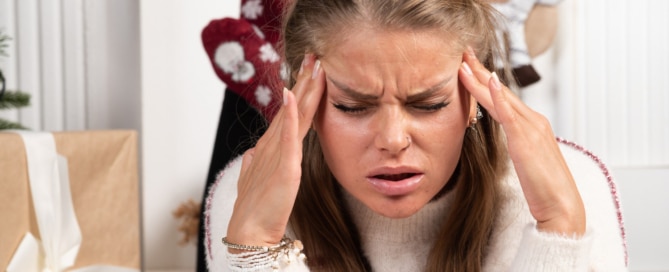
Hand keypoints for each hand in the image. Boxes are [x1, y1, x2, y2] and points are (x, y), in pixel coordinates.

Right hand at [226, 54, 324, 248]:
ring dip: (302, 89)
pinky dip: (289, 115)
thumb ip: (255, 164)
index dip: (299, 91)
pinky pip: (287, 135)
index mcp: (271, 147)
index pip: (289, 113)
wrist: (250, 231)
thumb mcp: (256, 180)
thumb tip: (251, 154)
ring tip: (311, 66)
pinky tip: (291, 96)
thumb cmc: (255, 208)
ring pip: (293, 115)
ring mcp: (277, 153)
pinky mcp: (283, 166)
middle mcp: (273, 145)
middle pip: (293, 107)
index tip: (308, 71)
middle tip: (313, 56)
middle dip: (303, 81)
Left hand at [458, 48, 585, 235]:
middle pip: (501, 91)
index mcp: (533, 125)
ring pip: (500, 98)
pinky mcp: (525, 139)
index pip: (504, 98)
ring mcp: (531, 128)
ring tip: (463, 63)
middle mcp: (533, 121)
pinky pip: (508, 113)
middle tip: (463, 54)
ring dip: (480, 78)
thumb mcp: (526, 160)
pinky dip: (496, 96)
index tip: (469, 68)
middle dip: (480, 72)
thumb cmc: (544, 189)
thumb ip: (517, 145)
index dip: (485, 82)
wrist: (562, 206)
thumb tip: (506, 139)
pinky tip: (487, 80)